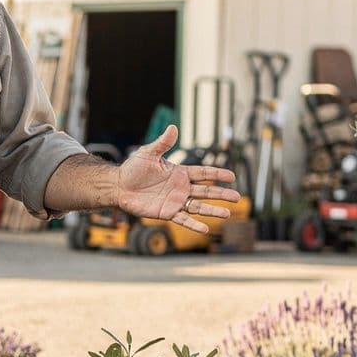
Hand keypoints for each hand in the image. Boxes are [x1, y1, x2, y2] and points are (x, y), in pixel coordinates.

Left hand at [114, 126, 243, 233]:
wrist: (119, 186)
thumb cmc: (133, 168)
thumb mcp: (148, 153)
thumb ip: (163, 143)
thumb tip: (173, 127)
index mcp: (180, 172)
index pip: (203, 174)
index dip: (218, 175)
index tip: (232, 177)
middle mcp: (181, 187)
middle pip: (206, 192)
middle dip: (222, 194)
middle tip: (237, 198)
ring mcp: (175, 201)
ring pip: (198, 207)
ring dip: (213, 210)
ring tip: (227, 214)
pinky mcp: (167, 213)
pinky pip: (183, 219)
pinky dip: (194, 225)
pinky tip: (205, 229)